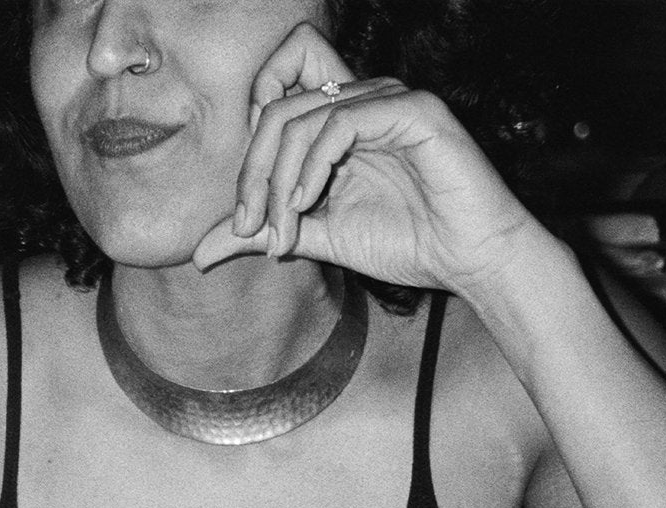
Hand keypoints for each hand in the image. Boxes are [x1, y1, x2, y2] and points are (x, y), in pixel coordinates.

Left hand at [192, 23, 543, 296]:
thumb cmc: (404, 243)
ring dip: (279, 181)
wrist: (468, 260)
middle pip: (275, 108)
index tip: (245, 214)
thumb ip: (260, 233)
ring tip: (283, 231)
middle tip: (251, 229)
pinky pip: (341, 122)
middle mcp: (361, 98)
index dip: (247, 143)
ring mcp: (388, 98)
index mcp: (338, 119)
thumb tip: (197, 253)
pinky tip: (309, 205)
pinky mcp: (413, 109)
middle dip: (252, 175)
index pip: (274, 89)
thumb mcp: (313, 238)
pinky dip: (313, 166)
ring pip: (301, 117)